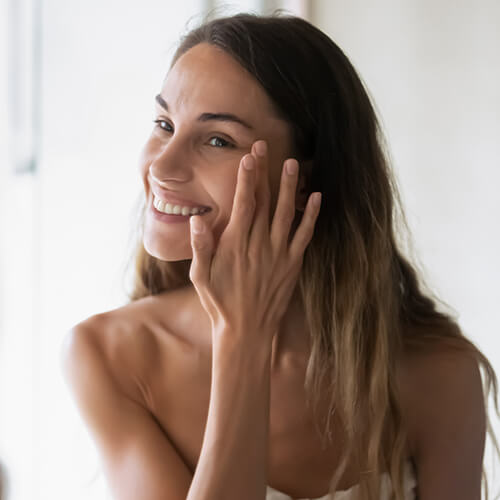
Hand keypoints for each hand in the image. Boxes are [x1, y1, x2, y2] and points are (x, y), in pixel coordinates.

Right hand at [188, 140, 320, 343]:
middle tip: (266, 147)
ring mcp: (279, 254)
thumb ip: (200, 247)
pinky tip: (316, 197)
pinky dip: (311, 216)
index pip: (243, 204)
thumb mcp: (200, 277)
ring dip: (290, 187)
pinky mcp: (293, 264)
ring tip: (293, 163)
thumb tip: (197, 220)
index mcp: (236, 245)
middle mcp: (259, 245)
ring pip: (287, 213)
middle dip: (265, 172)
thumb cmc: (220, 303)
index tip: (249, 157)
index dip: (246, 179)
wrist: (246, 331)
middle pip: (264, 202)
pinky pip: (304, 236)